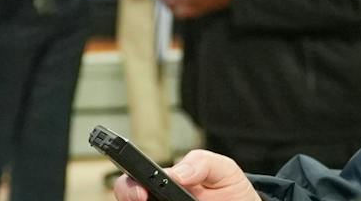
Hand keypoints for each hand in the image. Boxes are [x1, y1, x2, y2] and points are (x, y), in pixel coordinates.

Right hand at [113, 149, 258, 200]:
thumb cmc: (232, 190)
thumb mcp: (223, 169)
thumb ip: (201, 162)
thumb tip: (175, 173)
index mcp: (165, 182)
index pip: (134, 179)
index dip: (130, 184)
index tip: (140, 190)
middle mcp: (159, 200)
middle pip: (128, 198)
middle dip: (129, 195)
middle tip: (142, 198)